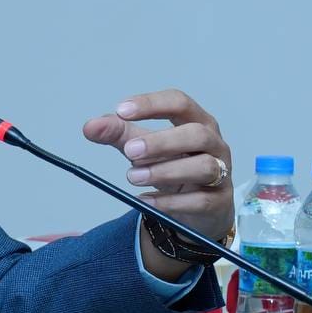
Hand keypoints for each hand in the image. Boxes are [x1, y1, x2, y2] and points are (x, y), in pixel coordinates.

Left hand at [82, 89, 233, 276]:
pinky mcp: (219, 202)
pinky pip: (200, 201)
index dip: (152, 104)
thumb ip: (119, 134)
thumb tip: (90, 127)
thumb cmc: (172, 167)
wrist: (196, 209)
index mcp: (196, 121)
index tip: (120, 110)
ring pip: (203, 167)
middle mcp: (214, 144)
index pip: (179, 103)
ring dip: (165, 171)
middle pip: (196, 134)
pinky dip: (171, 202)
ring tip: (132, 176)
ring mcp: (222, 173)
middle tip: (128, 151)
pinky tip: (146, 201)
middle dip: (161, 141)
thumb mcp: (143, 148)